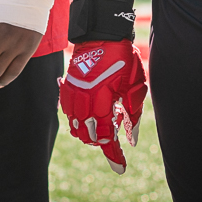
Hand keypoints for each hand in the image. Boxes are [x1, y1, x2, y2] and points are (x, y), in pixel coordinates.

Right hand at [61, 40, 145, 173]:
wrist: (101, 34)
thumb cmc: (122, 58)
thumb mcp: (134, 85)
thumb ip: (132, 114)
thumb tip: (131, 138)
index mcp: (101, 102)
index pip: (107, 137)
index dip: (114, 154)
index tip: (120, 168)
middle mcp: (83, 102)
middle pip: (89, 136)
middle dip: (103, 139)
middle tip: (117, 126)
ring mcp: (72, 96)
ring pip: (76, 127)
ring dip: (90, 130)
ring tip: (106, 116)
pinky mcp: (67, 88)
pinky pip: (69, 113)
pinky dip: (80, 118)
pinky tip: (92, 108)